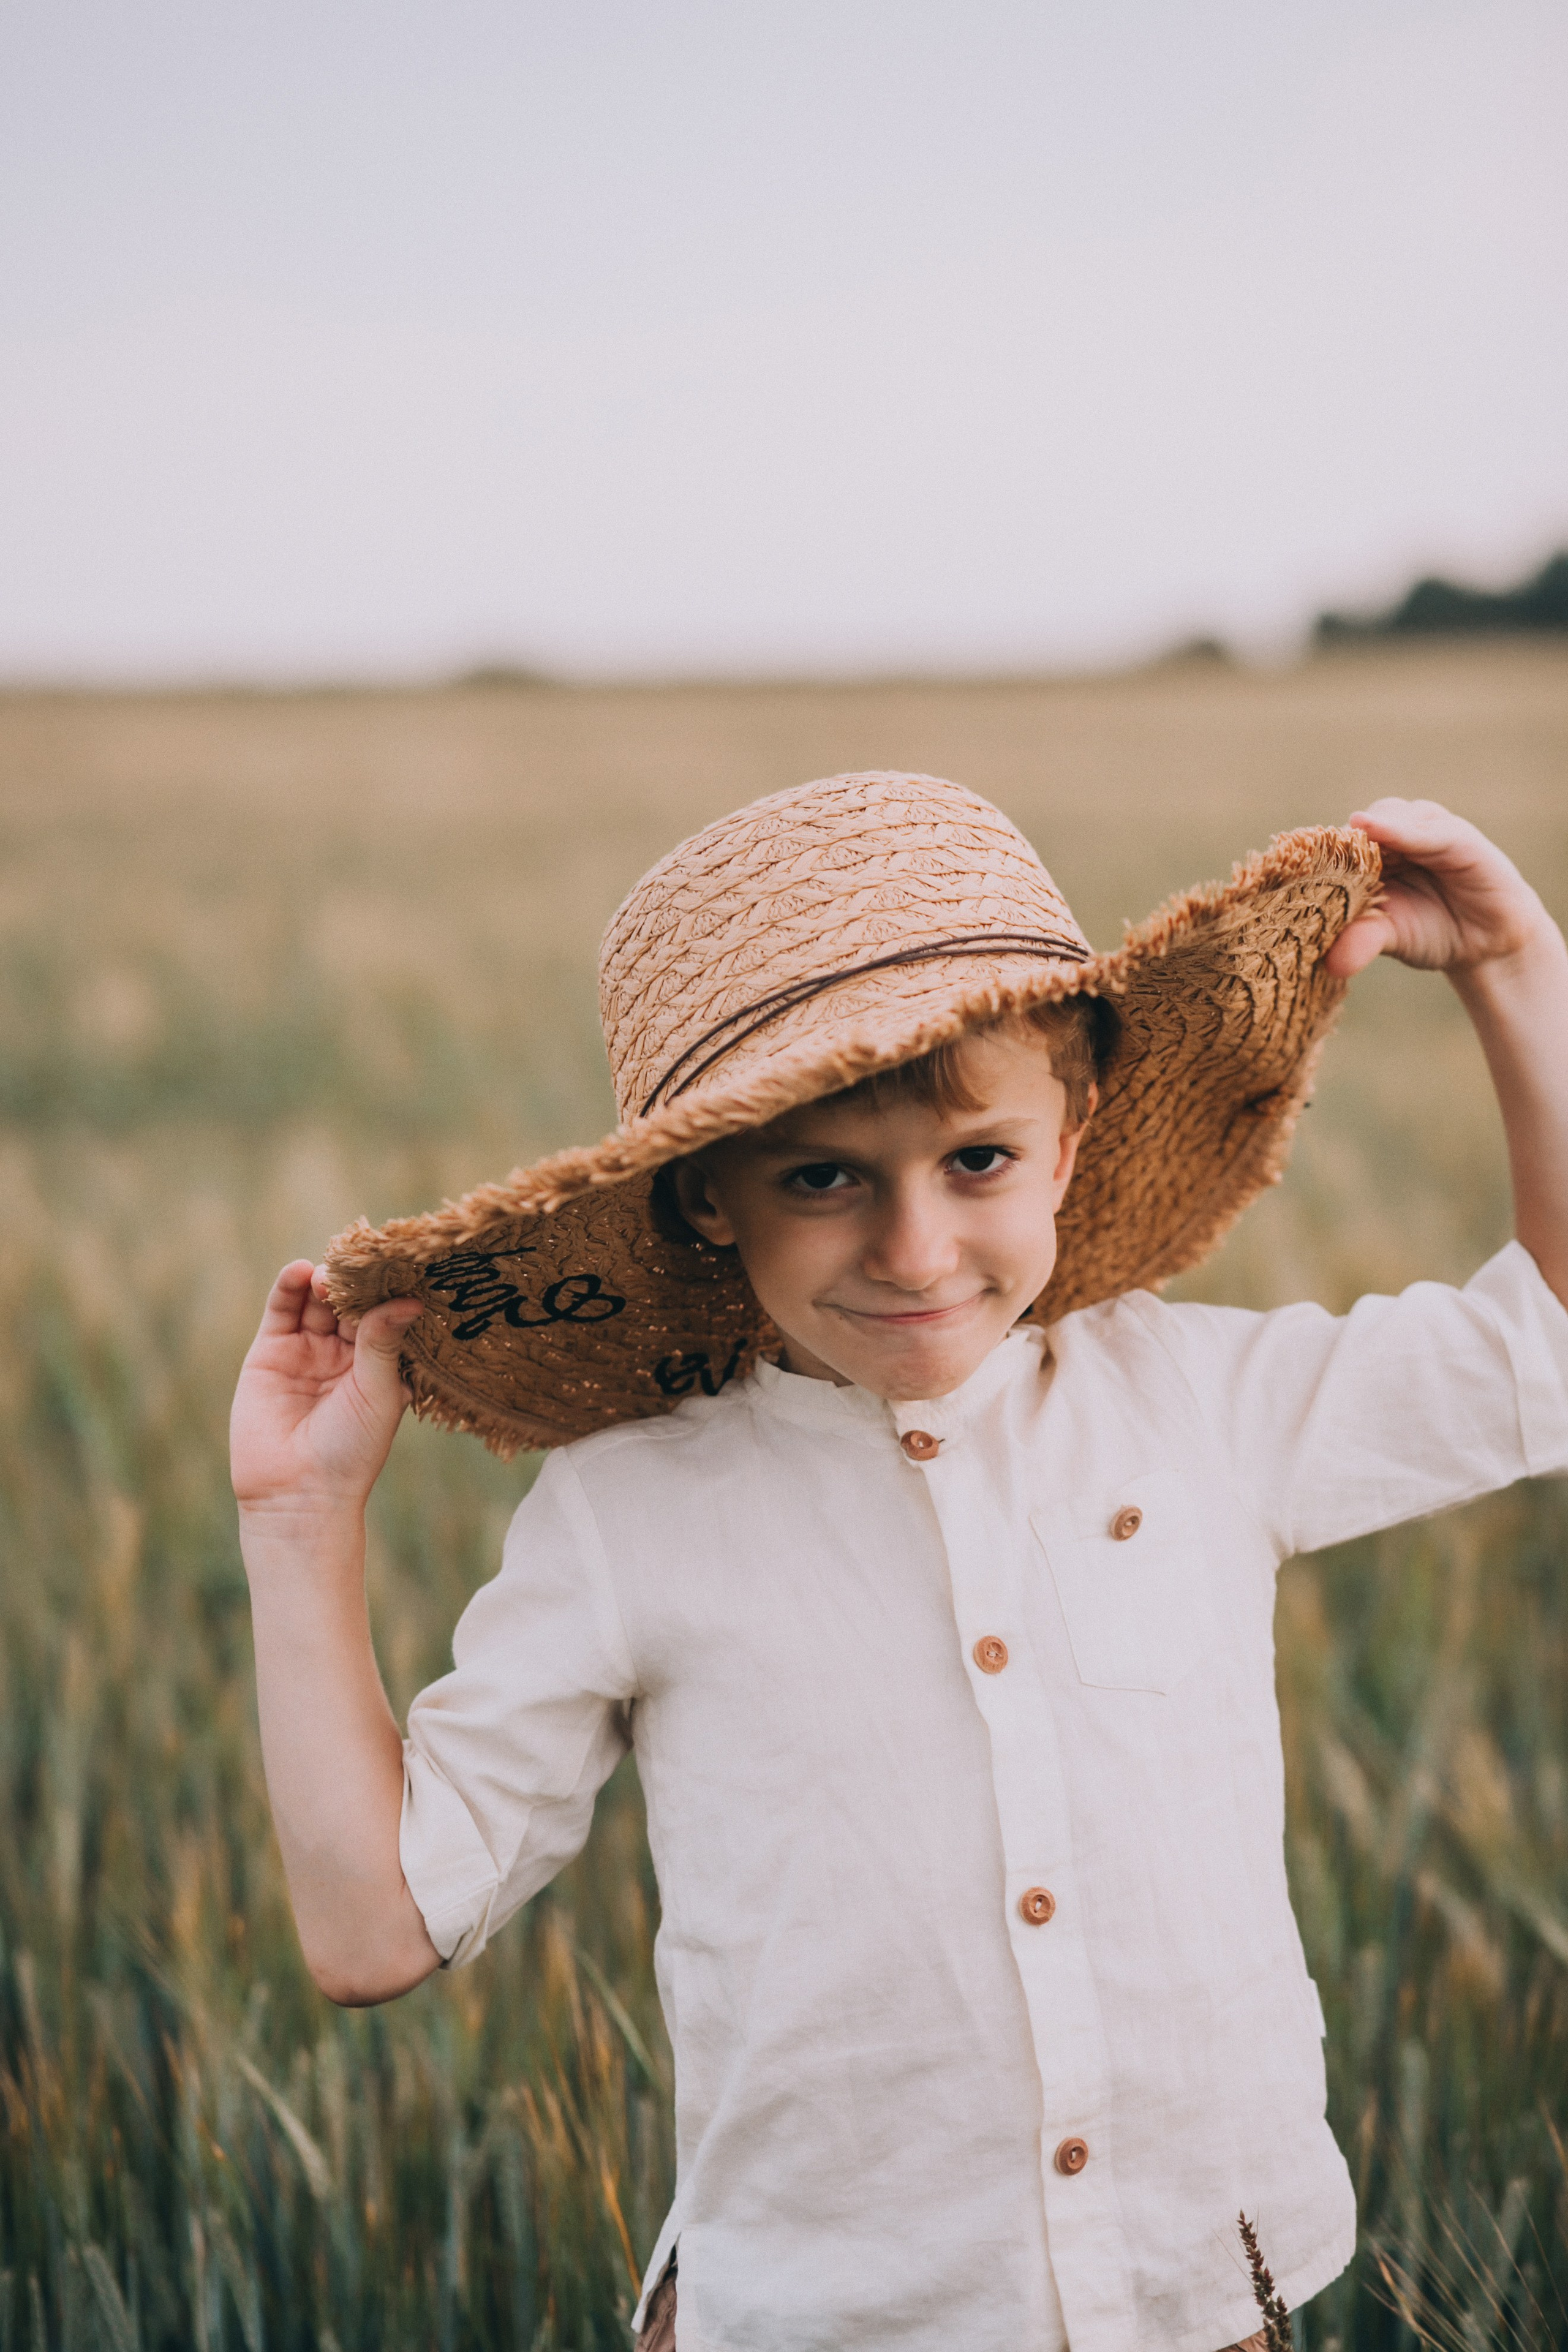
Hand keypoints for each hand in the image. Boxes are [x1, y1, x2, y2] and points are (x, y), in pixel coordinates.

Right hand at [231, 1260, 422, 1515]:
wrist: (297, 1492)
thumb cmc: (351, 1451)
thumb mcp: (377, 1392)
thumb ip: (383, 1342)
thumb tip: (409, 1300)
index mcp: (378, 1363)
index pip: (384, 1314)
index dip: (389, 1290)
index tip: (400, 1262)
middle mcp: (344, 1353)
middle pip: (349, 1301)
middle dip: (355, 1281)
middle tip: (362, 1262)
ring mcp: (306, 1349)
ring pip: (316, 1300)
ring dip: (323, 1280)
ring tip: (330, 1272)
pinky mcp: (270, 1351)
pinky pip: (282, 1310)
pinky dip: (289, 1287)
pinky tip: (300, 1271)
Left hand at [1325, 798, 1550, 980]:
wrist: (1487, 942)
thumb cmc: (1431, 930)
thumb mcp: (1391, 936)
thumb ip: (1362, 940)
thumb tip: (1330, 964)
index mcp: (1366, 856)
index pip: (1330, 847)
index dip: (1309, 857)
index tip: (1282, 871)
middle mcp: (1391, 834)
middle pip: (1353, 827)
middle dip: (1333, 844)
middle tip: (1307, 862)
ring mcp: (1422, 828)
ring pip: (1384, 817)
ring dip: (1366, 832)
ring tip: (1350, 856)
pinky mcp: (1456, 833)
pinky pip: (1425, 828)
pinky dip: (1402, 829)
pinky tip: (1377, 830)